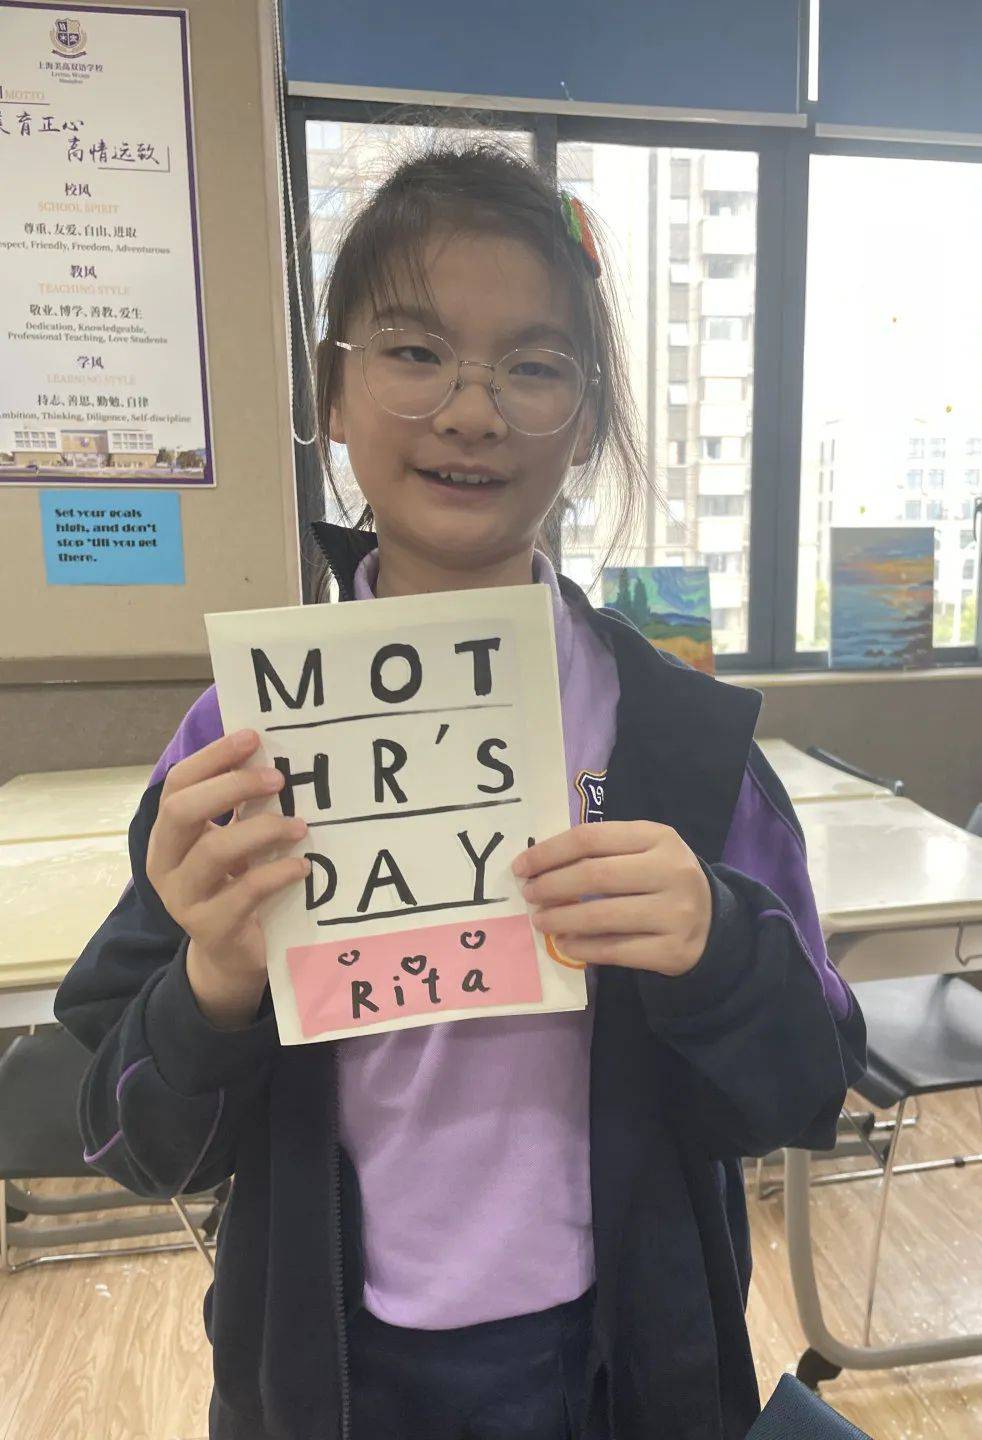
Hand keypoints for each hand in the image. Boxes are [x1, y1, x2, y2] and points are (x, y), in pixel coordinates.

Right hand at [146, 729, 309, 998]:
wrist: (231, 955)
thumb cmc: (235, 884)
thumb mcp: (233, 841)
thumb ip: (241, 806)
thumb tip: (272, 755)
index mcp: (167, 835)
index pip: (178, 784)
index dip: (212, 758)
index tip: (252, 737)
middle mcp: (164, 864)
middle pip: (182, 811)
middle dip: (231, 786)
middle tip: (277, 778)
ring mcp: (183, 899)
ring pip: (212, 851)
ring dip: (261, 830)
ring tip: (299, 825)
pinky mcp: (211, 929)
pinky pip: (243, 893)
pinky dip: (276, 873)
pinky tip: (302, 866)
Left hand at [512, 821, 712, 974]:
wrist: (713, 924)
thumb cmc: (662, 880)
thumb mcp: (644, 852)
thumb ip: (602, 851)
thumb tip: (540, 866)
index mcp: (659, 837)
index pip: (592, 838)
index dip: (549, 852)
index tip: (522, 866)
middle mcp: (671, 871)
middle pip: (595, 875)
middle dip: (552, 886)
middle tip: (530, 895)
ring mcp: (675, 913)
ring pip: (602, 916)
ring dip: (561, 920)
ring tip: (541, 921)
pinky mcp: (673, 950)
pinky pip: (616, 950)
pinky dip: (583, 948)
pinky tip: (565, 944)